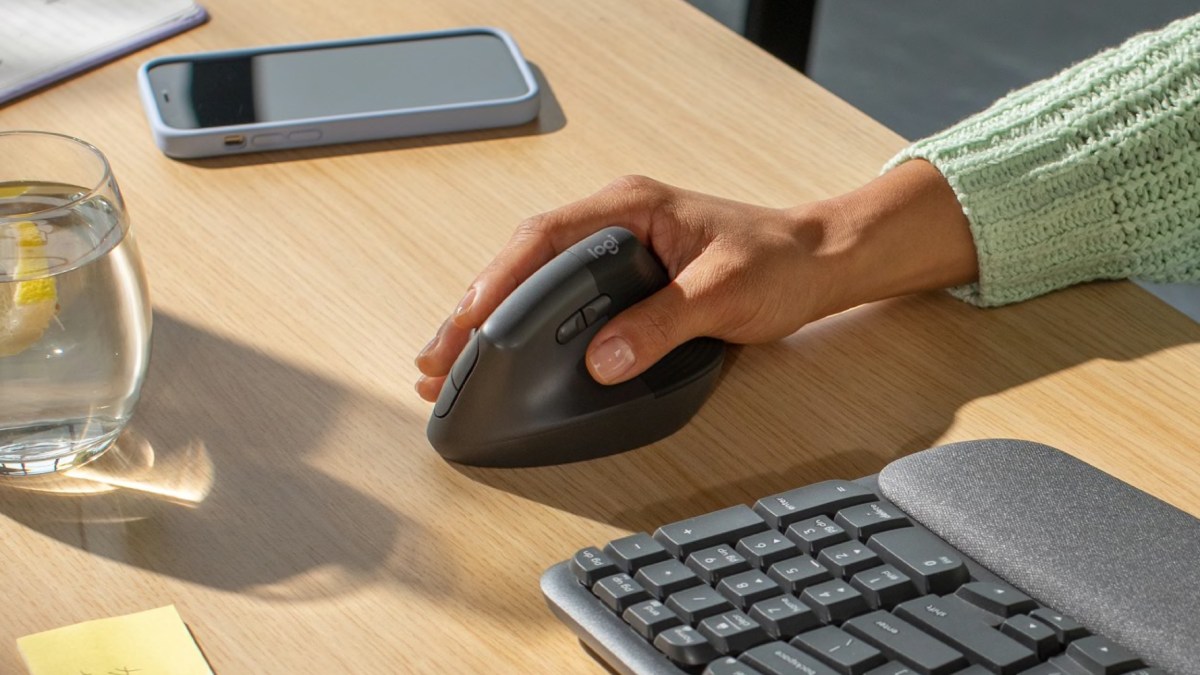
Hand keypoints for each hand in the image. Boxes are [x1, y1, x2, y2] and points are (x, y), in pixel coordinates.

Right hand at [415, 161, 975, 401]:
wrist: (817, 262)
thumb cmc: (778, 262)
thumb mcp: (723, 295)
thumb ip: (662, 325)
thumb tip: (601, 358)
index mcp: (630, 207)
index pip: (545, 238)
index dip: (498, 281)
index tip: (468, 321)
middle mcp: (613, 220)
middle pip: (522, 259)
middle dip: (474, 309)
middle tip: (436, 358)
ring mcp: (614, 247)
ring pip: (532, 278)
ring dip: (489, 319)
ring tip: (447, 362)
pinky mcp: (621, 276)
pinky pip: (556, 295)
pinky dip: (522, 323)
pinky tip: (500, 351)